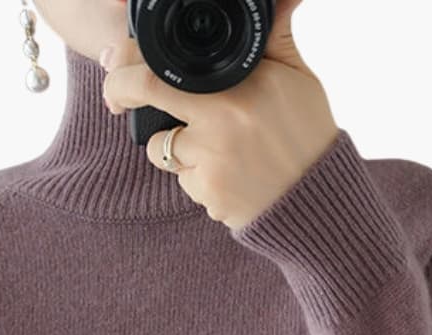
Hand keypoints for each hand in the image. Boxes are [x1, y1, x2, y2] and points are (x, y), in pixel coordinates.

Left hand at [99, 0, 338, 230]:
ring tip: (213, 146)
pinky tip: (227, 175)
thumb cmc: (308, 135)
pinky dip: (195, 176)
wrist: (318, 201)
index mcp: (238, 85)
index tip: (114, 59)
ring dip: (171, 144)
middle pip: (145, 98)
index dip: (127, 61)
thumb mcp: (297, 77)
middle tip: (115, 101)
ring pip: (160, 146)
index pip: (160, 66)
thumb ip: (275, 37)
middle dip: (120, 95)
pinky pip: (183, 179)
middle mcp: (221, 122)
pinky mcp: (208, 196)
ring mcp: (212, 163)